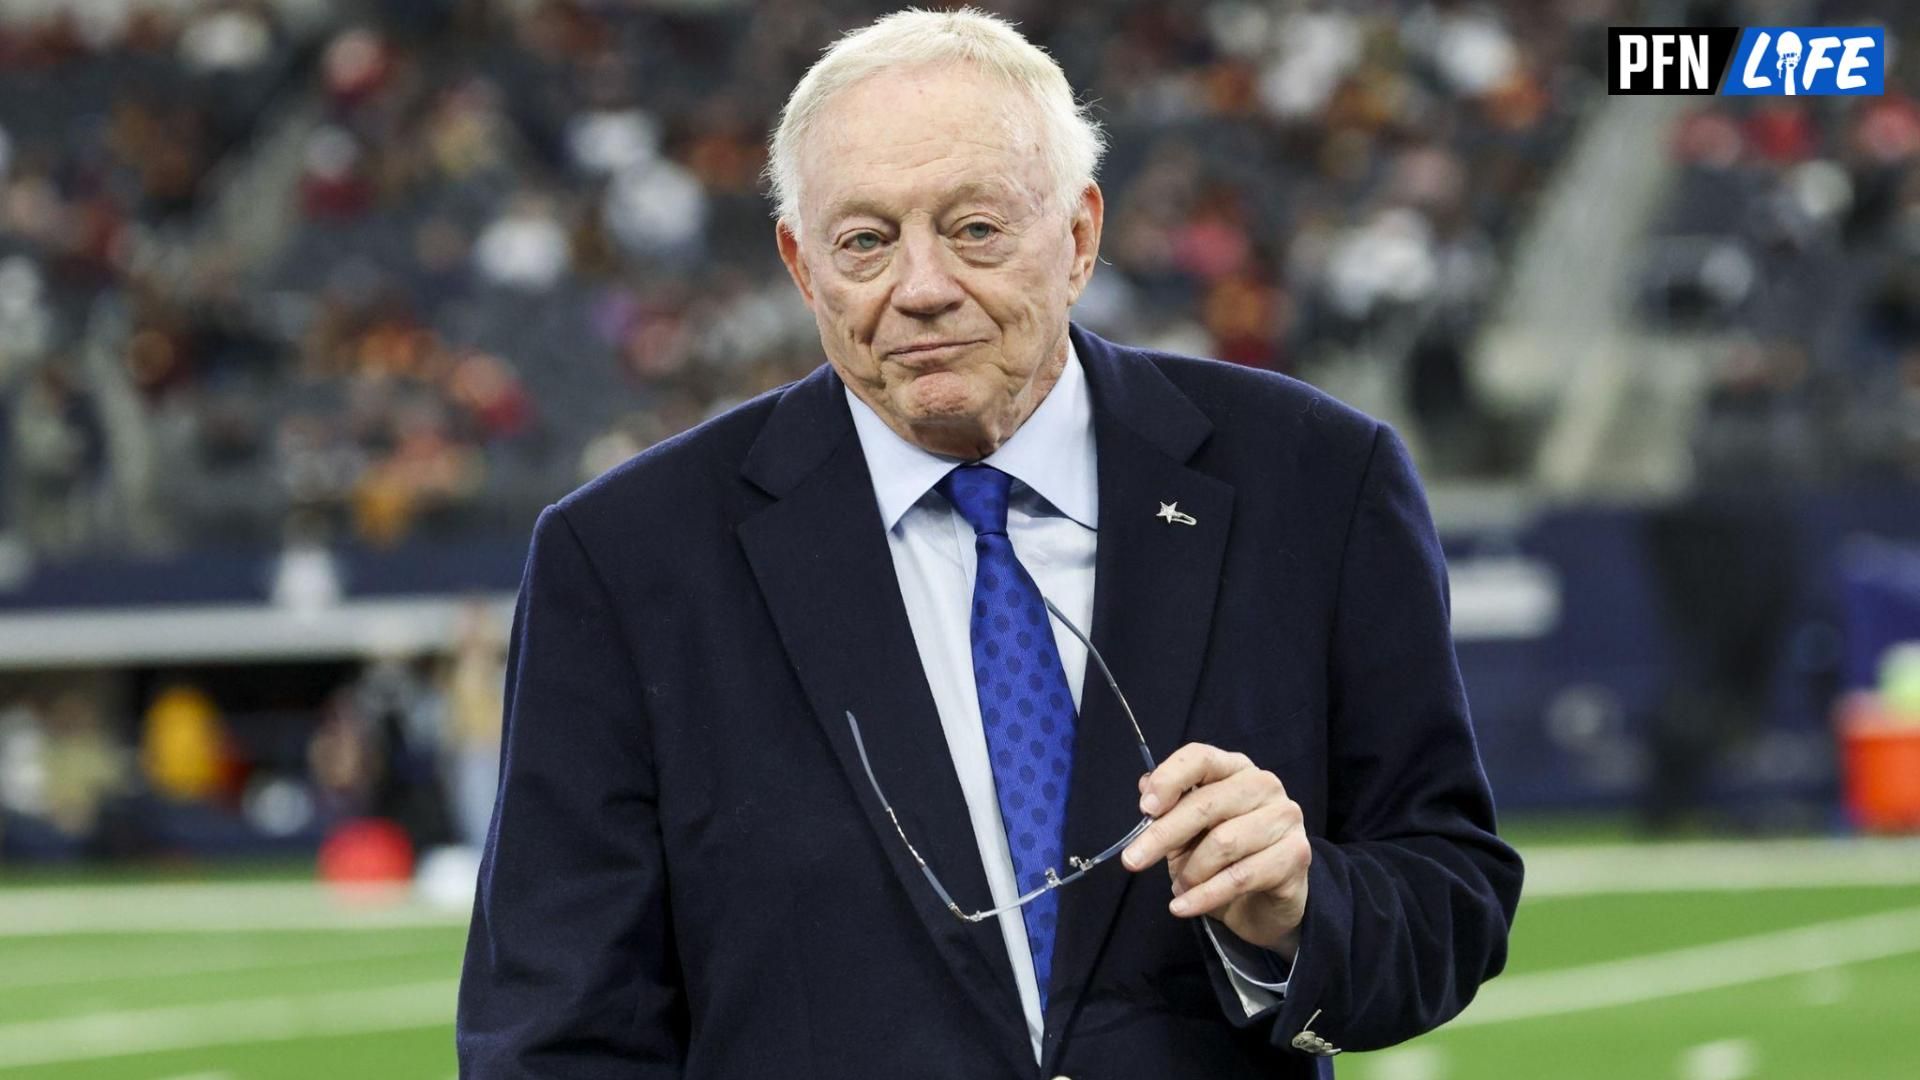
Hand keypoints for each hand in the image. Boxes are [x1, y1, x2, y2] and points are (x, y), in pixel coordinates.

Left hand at [1120, 743, 1309, 958]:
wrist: (1265, 904)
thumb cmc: (1223, 859)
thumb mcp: (1188, 834)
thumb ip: (1169, 809)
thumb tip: (1145, 786)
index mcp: (1235, 769)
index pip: (1201, 758)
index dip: (1169, 779)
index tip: (1144, 808)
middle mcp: (1264, 785)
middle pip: (1207, 804)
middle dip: (1164, 835)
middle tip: (1133, 860)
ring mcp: (1285, 818)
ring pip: (1224, 842)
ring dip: (1191, 872)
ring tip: (1178, 889)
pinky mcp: (1296, 855)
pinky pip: (1240, 876)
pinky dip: (1204, 895)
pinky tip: (1183, 906)